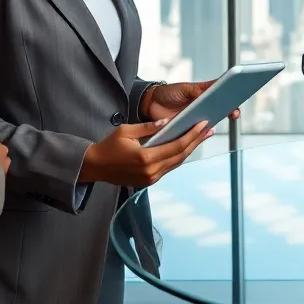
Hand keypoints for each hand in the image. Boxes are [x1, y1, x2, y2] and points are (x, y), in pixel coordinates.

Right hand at [79, 120, 212, 187]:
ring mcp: (150, 178)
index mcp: (145, 157)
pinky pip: (169, 167)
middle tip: (209, 129)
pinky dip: (178, 156)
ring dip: (190, 149)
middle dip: (196, 141)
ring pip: (176, 162)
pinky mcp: (149, 181)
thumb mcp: (126, 130)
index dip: (192, 135)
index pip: (176, 146)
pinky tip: (185, 146)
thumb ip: (148, 127)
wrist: (95, 167)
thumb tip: (167, 122)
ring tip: (201, 136)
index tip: (203, 125)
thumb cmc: (109, 146)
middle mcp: (151, 171)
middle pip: (181, 155)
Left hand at [141, 80, 239, 124]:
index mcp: (204, 95)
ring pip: (210, 123)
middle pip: (220, 111)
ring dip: (216, 123)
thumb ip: (198, 90)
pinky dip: (203, 133)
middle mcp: (202, 108)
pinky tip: (208, 131)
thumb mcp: (184, 88)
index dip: (231, 97)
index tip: (238, 98)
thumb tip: (212, 91)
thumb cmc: (169, 93)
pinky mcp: (188, 131)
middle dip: (229, 110)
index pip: (222, 96)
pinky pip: (198, 134)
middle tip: (234, 112)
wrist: (150, 105)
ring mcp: (196, 120)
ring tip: (219, 120)